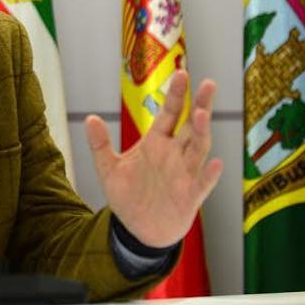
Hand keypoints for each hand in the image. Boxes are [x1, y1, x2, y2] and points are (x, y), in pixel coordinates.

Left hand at [84, 71, 222, 247]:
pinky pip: (203, 183)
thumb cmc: (128, 197)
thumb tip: (89, 118)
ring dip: (202, 132)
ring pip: (199, 148)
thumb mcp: (108, 169)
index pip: (170, 113)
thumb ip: (100, 145)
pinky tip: (215, 163)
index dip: (176, 94)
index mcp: (156, 143)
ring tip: (201, 114)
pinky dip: (209, 174)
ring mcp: (185, 173)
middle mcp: (175, 154)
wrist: (138, 231)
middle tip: (208, 84)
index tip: (182, 73)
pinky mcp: (190, 196)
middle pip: (192, 125)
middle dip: (200, 104)